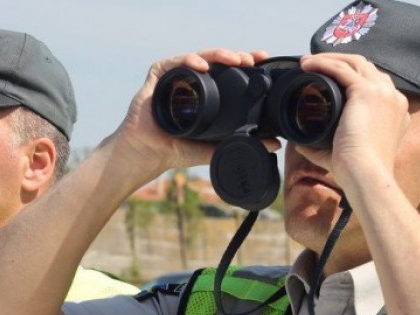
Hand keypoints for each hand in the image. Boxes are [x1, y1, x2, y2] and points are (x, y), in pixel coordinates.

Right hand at [111, 48, 275, 177]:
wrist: (146, 154)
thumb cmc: (174, 149)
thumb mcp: (213, 148)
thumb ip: (240, 143)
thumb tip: (273, 144)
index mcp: (205, 92)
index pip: (227, 72)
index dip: (244, 64)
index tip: (262, 61)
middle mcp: (191, 81)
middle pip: (216, 60)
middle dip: (236, 56)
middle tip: (251, 59)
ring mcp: (174, 77)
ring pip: (200, 57)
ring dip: (218, 55)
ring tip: (235, 59)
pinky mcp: (157, 76)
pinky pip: (175, 62)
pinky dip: (189, 61)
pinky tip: (202, 66)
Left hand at [294, 53, 409, 197]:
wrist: (366, 175)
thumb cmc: (355, 172)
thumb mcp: (342, 155)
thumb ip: (322, 148)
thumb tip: (301, 145)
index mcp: (395, 113)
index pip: (376, 85)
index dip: (353, 78)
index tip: (330, 80)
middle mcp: (394, 99)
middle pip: (367, 68)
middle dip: (341, 62)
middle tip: (315, 66)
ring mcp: (382, 93)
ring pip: (355, 62)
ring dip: (330, 58)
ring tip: (307, 62)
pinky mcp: (367, 92)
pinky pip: (342, 68)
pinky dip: (323, 63)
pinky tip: (307, 65)